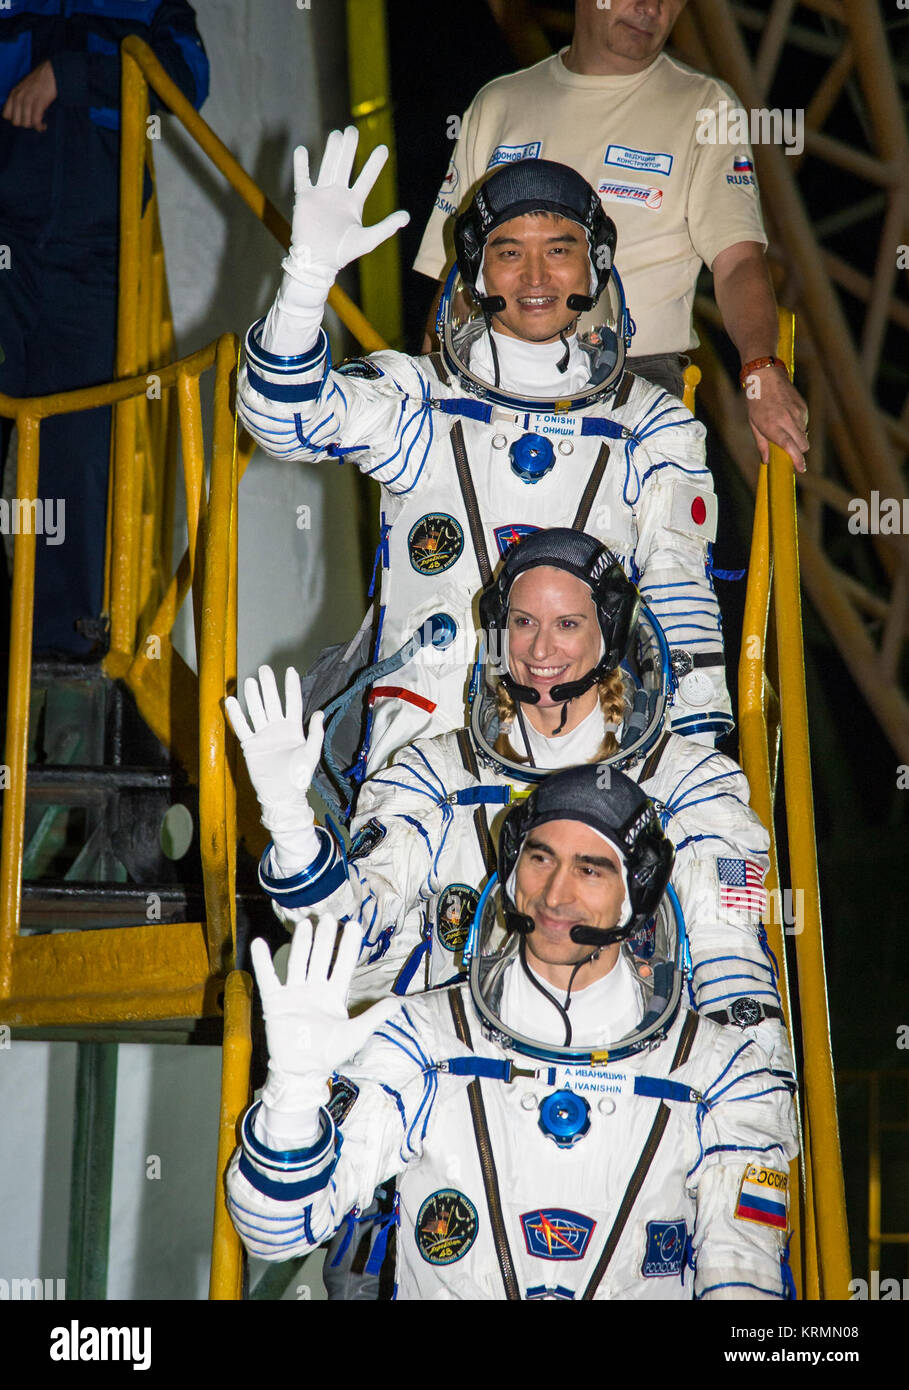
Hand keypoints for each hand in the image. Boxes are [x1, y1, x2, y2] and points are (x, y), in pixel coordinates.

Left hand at [2, 60, 56, 131]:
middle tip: (33, 122)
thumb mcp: (23, 89)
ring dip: (34, 126)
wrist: (50, 73)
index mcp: (13, 94)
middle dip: (25, 124)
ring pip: (26, 124)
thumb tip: (19, 114)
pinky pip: (36, 121)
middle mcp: (18, 98)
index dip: (15, 119)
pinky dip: (40, 126)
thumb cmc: (38, 82)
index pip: (6, 115)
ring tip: (40, 124)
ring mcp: (28, 100)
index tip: (24, 119)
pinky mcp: (38, 103)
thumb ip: (18, 99)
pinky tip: (44, 125)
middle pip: (16, 122)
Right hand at [225, 665, 321, 865]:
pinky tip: (230, 700)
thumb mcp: (312, 753)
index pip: (292, 703)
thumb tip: (320, 712)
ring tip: (249, 681)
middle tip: (264, 668)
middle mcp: (277, 728)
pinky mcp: (250, 745)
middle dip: (268, 686)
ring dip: (253, 696)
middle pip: (272, 702)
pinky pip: (242, 727)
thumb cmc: (299, 776)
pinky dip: (236, 715)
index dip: (291, 687)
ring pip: (256, 711)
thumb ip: (316, 733)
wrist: (282, 795)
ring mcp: (263, 736)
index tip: (290, 670)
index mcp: (294, 729)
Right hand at [251, 914, 400, 1109]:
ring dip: (302, 944)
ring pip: (299, 962)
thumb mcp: (357, 1033)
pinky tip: (260, 943)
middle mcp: (314, 989)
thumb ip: (375, 1016)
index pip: (343, 964)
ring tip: (306, 924)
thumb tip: (399, 1002)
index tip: (354, 926)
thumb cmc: (329, 1054)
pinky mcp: (275, 1002)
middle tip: (328, 918)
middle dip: (325, 938)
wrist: (302, 1072)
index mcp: (333, 994)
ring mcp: (294, 993)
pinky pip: (269, 978)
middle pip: (321, 957)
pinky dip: (263, 961)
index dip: (348, 946)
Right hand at [284, 125, 409, 280]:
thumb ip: (386, 226)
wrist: (317, 261)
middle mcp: (338, 195)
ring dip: (331, 150)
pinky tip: (302, 150)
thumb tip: (406, 216)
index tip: (382, 148)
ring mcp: (321, 195)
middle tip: (352, 130)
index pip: (366, 178)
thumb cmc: (343, 253)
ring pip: (327, 166)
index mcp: (353, 203)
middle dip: (349, 148)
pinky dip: (301, 165)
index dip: (374, 164)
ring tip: (337, 133)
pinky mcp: (305, 199)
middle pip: (345, 166)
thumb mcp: (368, 239)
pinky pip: (303, 178)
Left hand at [744, 367, 808, 473]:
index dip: (797, 460)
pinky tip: (788, 417)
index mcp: (773, 427)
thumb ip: (762, 444)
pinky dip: (799, 425)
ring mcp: (797, 413)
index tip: (801, 468)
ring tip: (785, 428)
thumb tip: (766, 461)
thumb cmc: (756, 402)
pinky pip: (805, 423)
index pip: (791, 447)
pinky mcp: (803, 407)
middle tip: (792, 450)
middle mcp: (788, 421)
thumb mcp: (754, 424)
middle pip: (804, 445)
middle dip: (800, 451)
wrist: (766, 376)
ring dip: (798, 437)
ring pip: (805, 434)